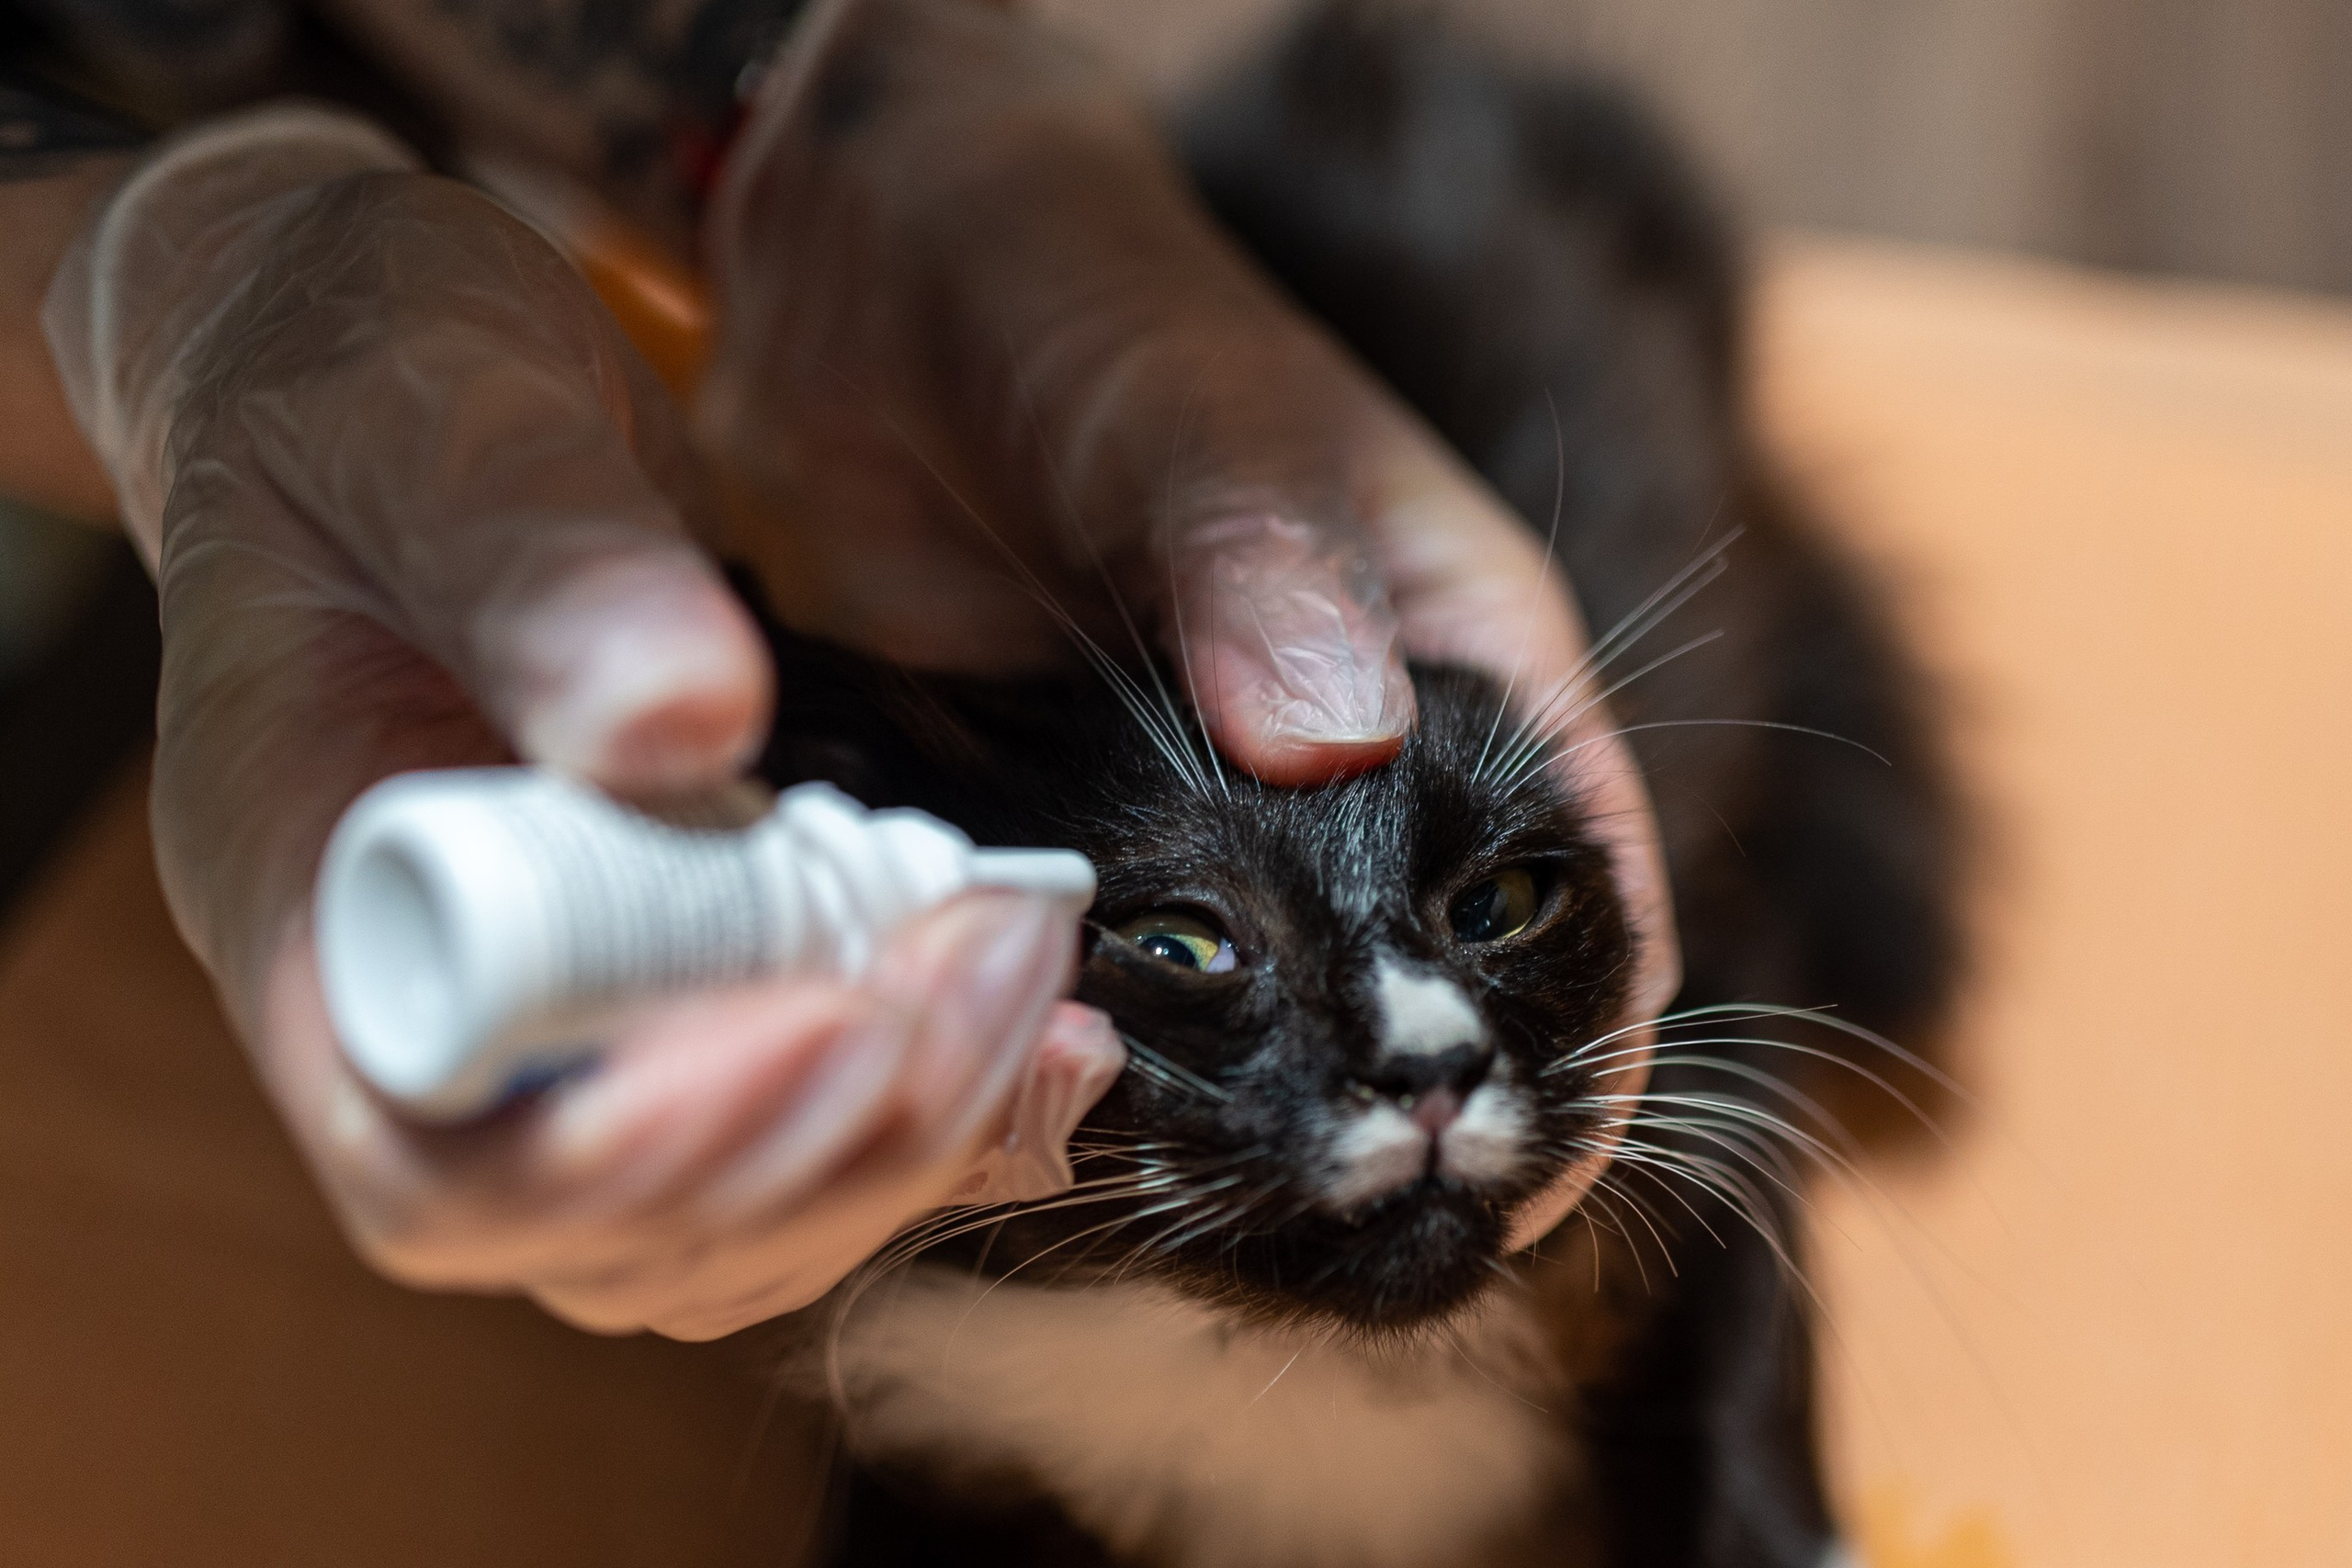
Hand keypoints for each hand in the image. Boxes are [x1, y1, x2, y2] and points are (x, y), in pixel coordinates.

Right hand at [41, 104, 1119, 1337]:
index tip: (832, 1016)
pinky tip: (1053, 1030)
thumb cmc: (377, 394)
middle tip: (987, 970)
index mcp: (319, 909)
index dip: (639, 1152)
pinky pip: (807, 1134)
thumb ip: (541, 573)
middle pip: (618, 1236)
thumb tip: (684, 722)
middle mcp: (440, 1019)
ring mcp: (566, 1024)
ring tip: (1027, 964)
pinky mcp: (685, 991)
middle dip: (834, 1141)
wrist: (405, 388)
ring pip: (732, 1224)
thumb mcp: (440, 433)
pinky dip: (945, 1114)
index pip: (440, 1165)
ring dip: (912, 1135)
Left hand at [700, 0, 1679, 1218]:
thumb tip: (1336, 731)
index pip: (1586, 884)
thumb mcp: (1190, 393)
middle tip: (1322, 1219)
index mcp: (1465, 654)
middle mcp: (1362, 761)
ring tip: (1177, 1200)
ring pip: (1272, 1012)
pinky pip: (1113, 975)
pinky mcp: (1076, 831)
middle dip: (1394, 1110)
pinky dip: (1091, 1046)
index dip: (1578, 1044)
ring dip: (1235, 1106)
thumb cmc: (1072, 285)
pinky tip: (1034, 1106)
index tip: (1516, 1175)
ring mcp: (1216, 812)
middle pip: (1431, 989)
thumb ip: (1265, 542)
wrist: (865, 268)